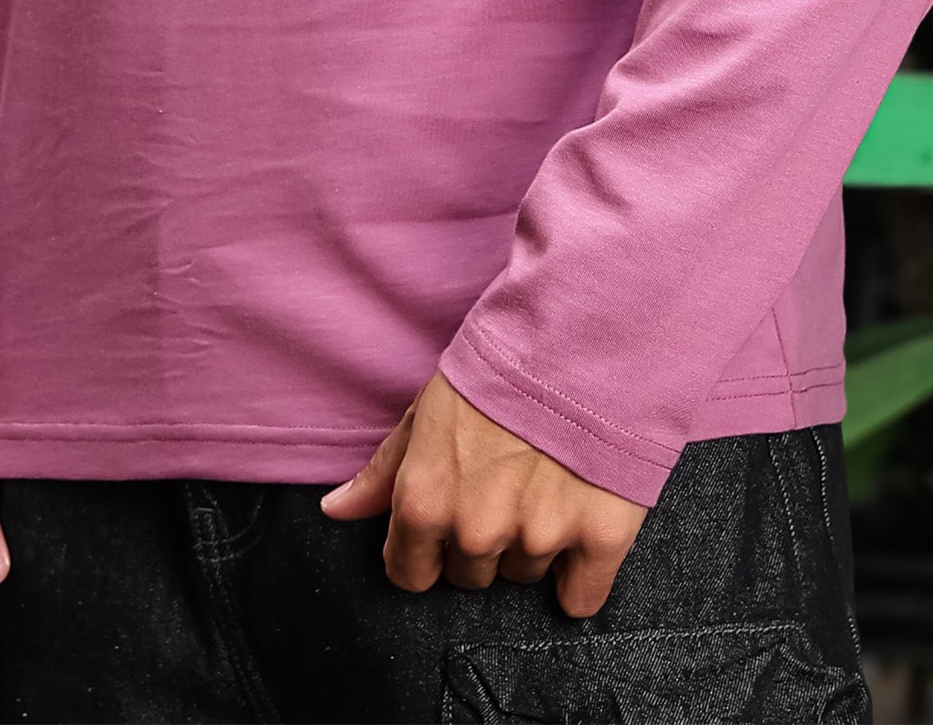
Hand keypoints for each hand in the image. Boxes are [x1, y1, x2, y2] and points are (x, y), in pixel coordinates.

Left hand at [318, 373, 649, 619]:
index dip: (426, 548)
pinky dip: (580, 576)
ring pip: (523, 575)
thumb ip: (383, 471)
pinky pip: (581, 599)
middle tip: (502, 485)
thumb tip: (335, 511)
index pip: (411, 573)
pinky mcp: (597, 537)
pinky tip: (579, 530)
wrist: (577, 334)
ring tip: (544, 482)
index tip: (448, 520)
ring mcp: (538, 538)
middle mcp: (476, 532)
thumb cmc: (497, 364)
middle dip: (480, 540)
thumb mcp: (425, 408)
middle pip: (469, 576)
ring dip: (530, 544)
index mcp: (425, 502)